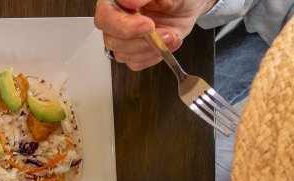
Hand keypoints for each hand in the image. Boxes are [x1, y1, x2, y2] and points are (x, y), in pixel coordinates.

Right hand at [94, 0, 215, 70]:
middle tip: (165, 33)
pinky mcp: (134, 50)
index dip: (123, 26)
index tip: (148, 26)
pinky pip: (135, 63)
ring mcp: (123, 37)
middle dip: (141, 42)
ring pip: (122, 55)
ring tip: (171, 36)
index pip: (105, 17)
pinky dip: (154, 57)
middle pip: (112, 40)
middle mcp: (116, 19)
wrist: (188, 5)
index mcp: (116, 1)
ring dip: (150, 50)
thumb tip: (127, 1)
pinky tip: (167, 44)